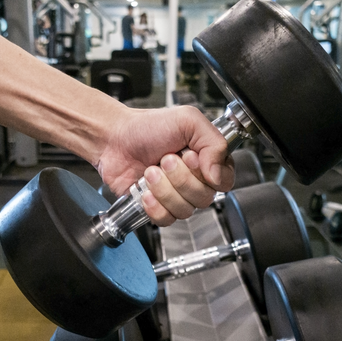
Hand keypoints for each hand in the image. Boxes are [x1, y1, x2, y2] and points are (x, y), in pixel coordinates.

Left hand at [96, 105, 234, 225]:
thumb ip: (214, 143)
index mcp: (208, 160)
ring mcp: (177, 196)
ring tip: (151, 171)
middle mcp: (195, 180)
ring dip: (164, 189)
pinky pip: (167, 220)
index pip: (225, 181)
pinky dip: (154, 205)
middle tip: (165, 159)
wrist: (115, 139)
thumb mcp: (189, 120)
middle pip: (204, 198)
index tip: (191, 158)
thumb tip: (218, 176)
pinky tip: (145, 191)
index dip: (209, 174)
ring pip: (185, 210)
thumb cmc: (149, 127)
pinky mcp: (159, 208)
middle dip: (180, 178)